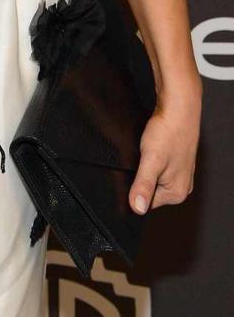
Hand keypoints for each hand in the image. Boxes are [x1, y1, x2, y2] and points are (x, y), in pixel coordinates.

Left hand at [129, 84, 200, 214]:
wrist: (179, 107)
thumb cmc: (168, 132)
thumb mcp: (150, 160)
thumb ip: (143, 185)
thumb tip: (137, 209)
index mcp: (177, 193)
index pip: (146, 203)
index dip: (135, 188)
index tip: (134, 171)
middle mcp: (182, 186)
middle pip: (150, 191)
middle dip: (140, 176)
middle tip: (141, 158)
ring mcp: (180, 173)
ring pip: (153, 176)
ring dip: (146, 165)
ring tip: (147, 151)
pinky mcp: (177, 160)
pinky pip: (158, 166)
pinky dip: (151, 157)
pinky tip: (150, 147)